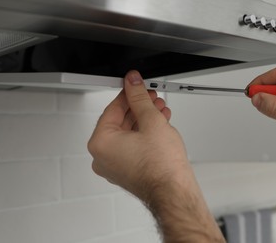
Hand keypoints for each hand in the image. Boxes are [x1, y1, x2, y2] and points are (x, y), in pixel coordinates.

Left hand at [88, 70, 224, 241]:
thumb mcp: (151, 121)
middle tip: (152, 97)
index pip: (112, 109)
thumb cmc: (161, 167)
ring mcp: (115, 166)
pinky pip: (132, 146)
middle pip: (120, 121)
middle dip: (139, 107)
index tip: (135, 85)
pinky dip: (144, 134)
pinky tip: (159, 124)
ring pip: (128, 134)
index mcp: (101, 144)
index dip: (128, 93)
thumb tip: (133, 83)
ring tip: (160, 110)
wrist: (174, 191)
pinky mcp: (127, 171)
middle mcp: (103, 157)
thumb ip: (139, 98)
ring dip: (144, 119)